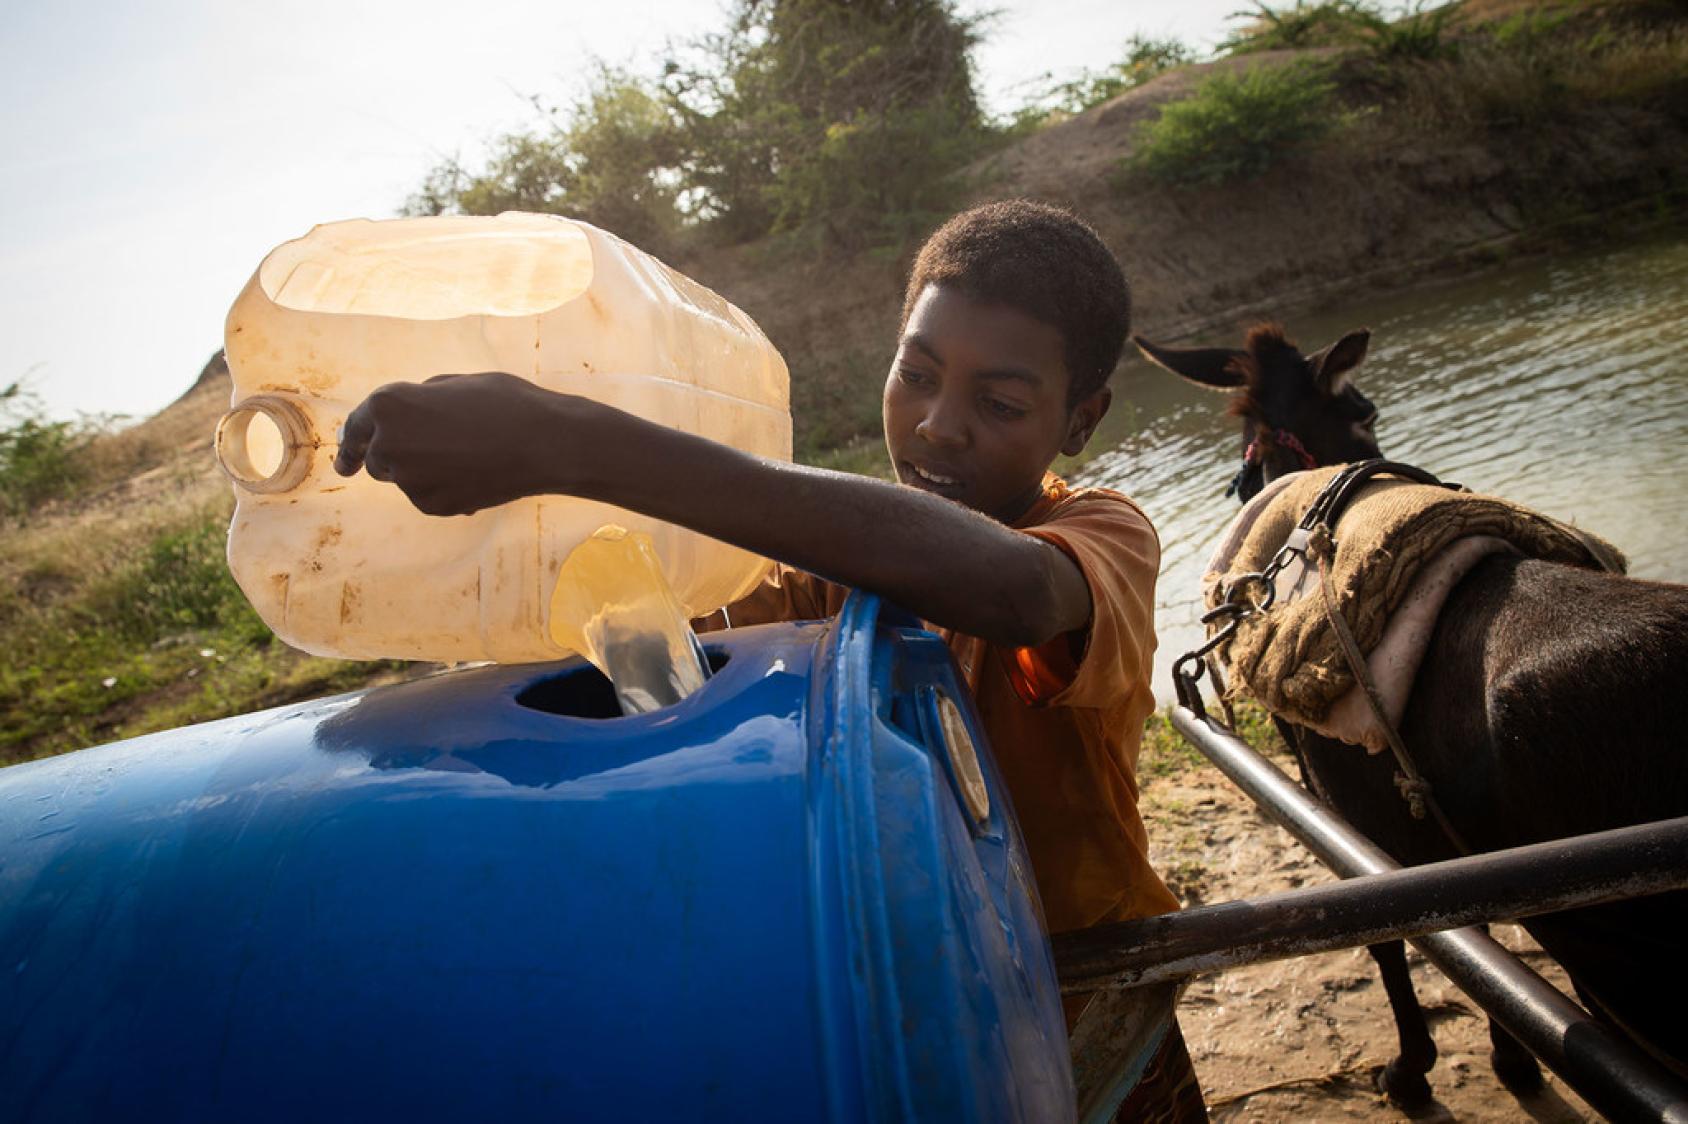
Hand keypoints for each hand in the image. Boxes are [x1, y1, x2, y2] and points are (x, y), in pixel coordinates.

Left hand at [333, 372, 579, 515]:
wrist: (544, 444)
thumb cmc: (504, 403)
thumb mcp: (453, 385)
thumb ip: (416, 402)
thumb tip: (396, 423)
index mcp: (389, 405)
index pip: (357, 427)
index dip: (350, 444)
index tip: (345, 461)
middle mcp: (389, 443)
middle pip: (378, 459)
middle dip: (397, 455)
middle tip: (434, 450)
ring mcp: (408, 479)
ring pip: (405, 480)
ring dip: (424, 472)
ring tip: (469, 456)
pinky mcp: (431, 505)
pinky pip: (428, 497)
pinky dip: (445, 490)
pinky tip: (477, 475)